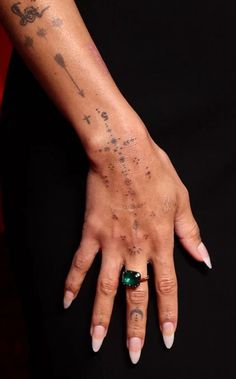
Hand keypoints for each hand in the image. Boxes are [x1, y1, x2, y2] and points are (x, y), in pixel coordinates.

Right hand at [63, 114, 211, 363]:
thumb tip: (203, 258)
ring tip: (97, 342)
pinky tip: (65, 302)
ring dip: (102, 317)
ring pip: (107, 288)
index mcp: (162, 240)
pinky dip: (72, 283)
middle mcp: (137, 248)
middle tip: (134, 353)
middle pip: (137, 295)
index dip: (168, 313)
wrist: (123, 153)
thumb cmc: (155, 172)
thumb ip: (191, 232)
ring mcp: (112, 243)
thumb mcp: (182, 200)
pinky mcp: (91, 233)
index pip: (167, 286)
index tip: (167, 336)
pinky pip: (80, 264)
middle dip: (136, 327)